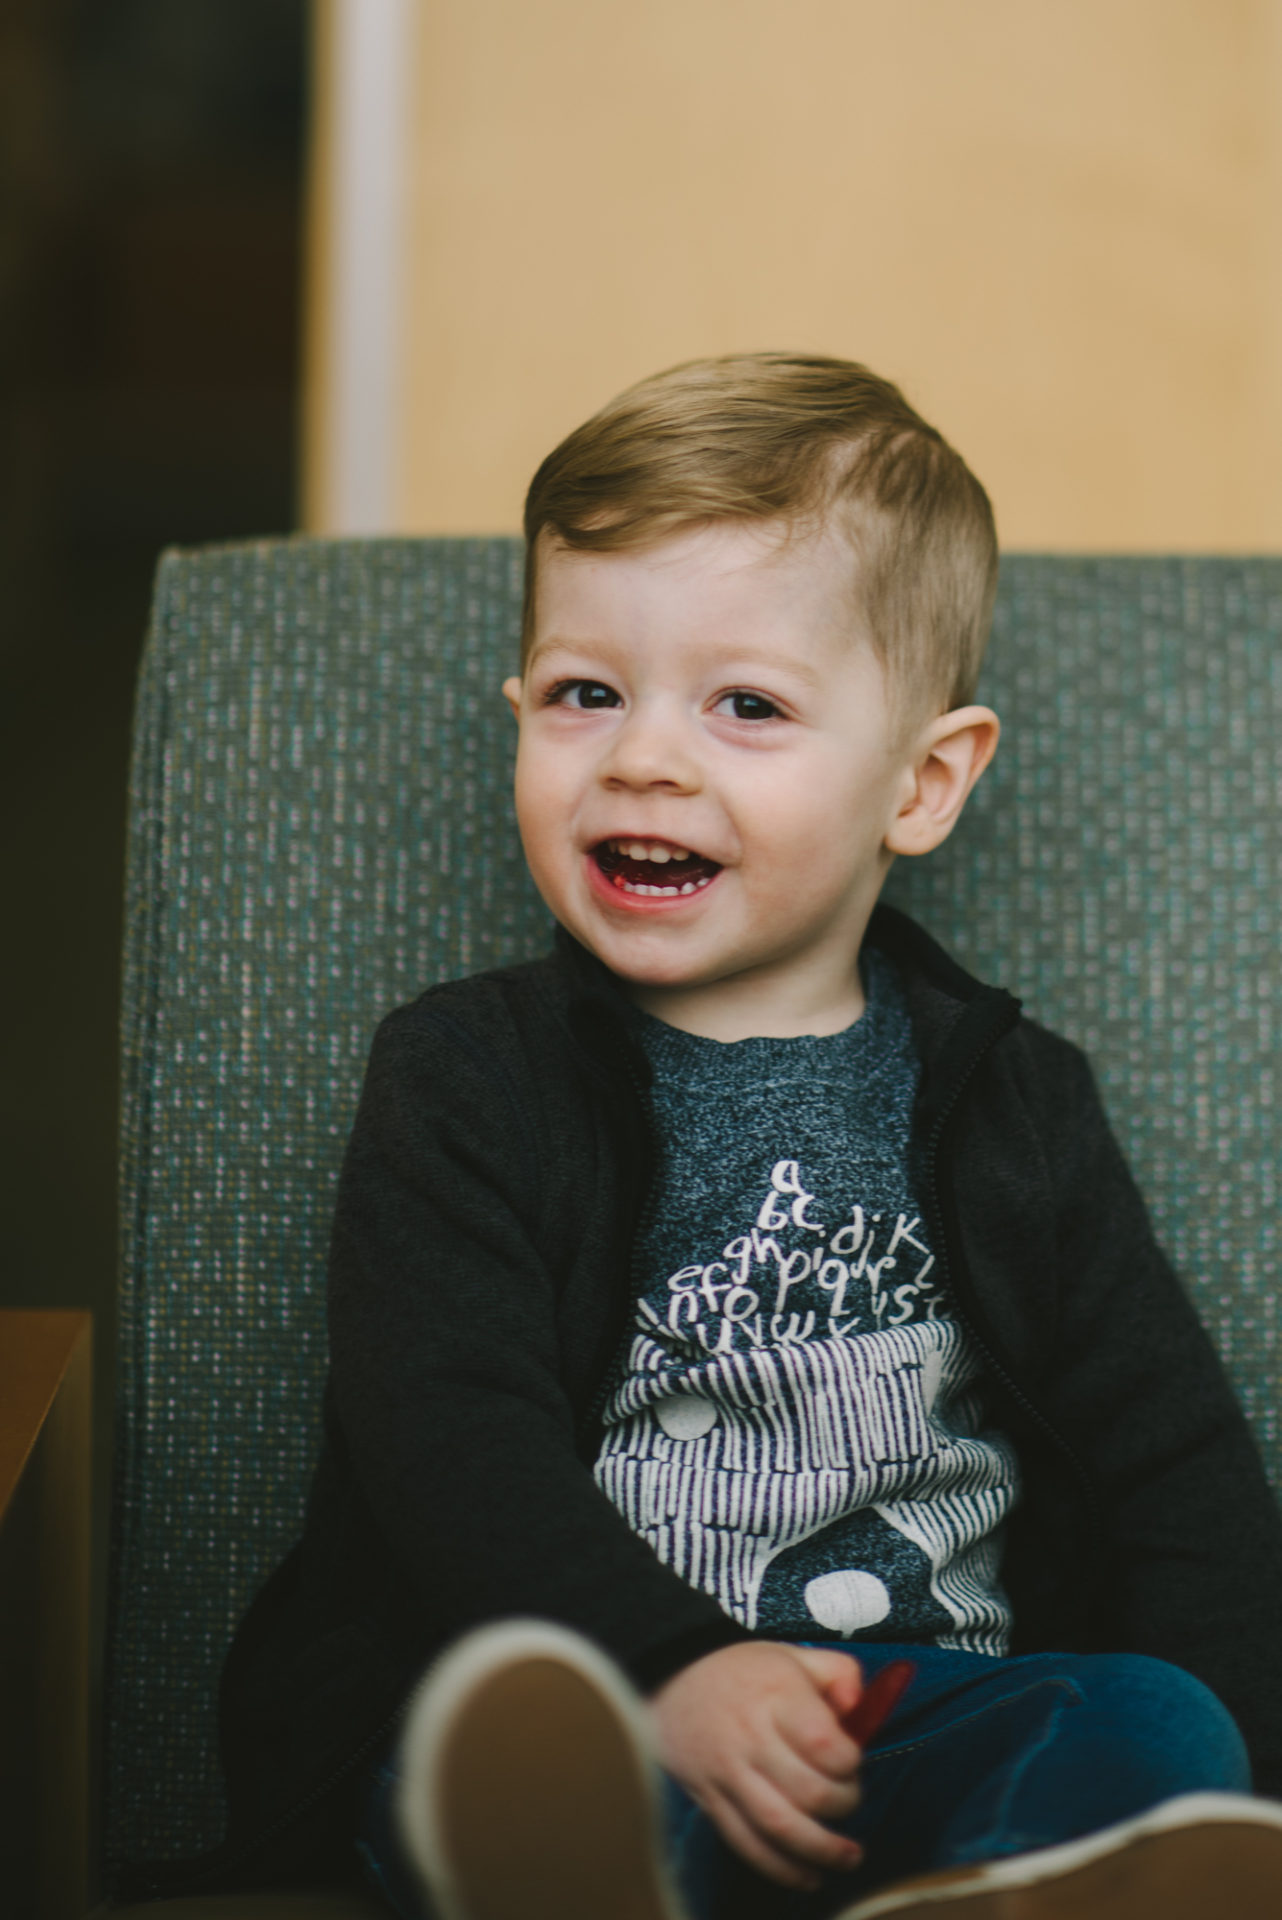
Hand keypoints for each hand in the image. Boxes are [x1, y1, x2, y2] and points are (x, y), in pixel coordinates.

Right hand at [649, 1641, 865, 1889]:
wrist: (674, 1677)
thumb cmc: (744, 1671)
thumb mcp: (793, 1655)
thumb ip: (839, 1673)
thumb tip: (860, 1707)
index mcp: (776, 1695)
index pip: (823, 1742)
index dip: (850, 1761)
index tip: (852, 1759)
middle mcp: (751, 1736)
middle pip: (808, 1791)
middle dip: (843, 1803)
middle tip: (849, 1796)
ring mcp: (728, 1772)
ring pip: (779, 1826)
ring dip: (821, 1849)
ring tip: (849, 1856)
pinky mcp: (710, 1800)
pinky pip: (746, 1844)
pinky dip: (781, 1868)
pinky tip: (809, 1876)